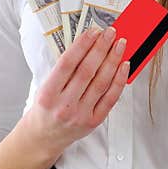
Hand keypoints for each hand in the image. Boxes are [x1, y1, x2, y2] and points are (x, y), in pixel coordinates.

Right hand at [26, 25, 129, 152]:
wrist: (43, 137)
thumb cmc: (45, 108)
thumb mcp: (44, 86)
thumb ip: (63, 70)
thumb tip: (88, 44)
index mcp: (48, 94)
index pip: (67, 64)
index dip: (82, 45)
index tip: (93, 31)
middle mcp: (64, 105)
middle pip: (87, 71)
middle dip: (101, 48)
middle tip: (110, 33)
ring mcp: (80, 115)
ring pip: (101, 83)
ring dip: (113, 60)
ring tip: (120, 44)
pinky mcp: (93, 122)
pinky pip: (110, 98)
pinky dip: (119, 80)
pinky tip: (124, 65)